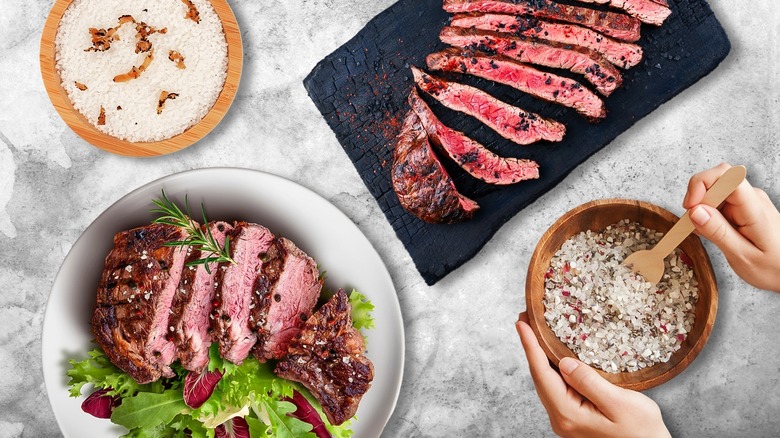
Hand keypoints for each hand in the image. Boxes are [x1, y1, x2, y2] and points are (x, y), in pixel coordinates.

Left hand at [516, 313, 670, 437]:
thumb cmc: (642, 432)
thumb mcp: (619, 403)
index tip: (521, 323)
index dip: (530, 346)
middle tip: (526, 319)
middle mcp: (561, 419)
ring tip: (536, 332)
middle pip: (539, 377)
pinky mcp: (574, 417)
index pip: (542, 374)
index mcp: (567, 415)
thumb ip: (589, 383)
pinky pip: (557, 388)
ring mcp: (566, 419)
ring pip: (547, 382)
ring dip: (540, 356)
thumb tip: (564, 363)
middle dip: (531, 347)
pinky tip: (554, 356)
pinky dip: (552, 368)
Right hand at [683, 163, 779, 292]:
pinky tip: (712, 232)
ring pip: (715, 191)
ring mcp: (748, 201)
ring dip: (701, 209)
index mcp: (753, 208)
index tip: (690, 208)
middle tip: (692, 224)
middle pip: (716, 180)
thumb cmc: (773, 268)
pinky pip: (720, 202)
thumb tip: (694, 210)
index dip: (701, 184)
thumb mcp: (742, 256)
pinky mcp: (744, 207)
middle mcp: (752, 198)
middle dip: (697, 198)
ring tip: (705, 233)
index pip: (725, 175)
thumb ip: (718, 232)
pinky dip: (708, 215)